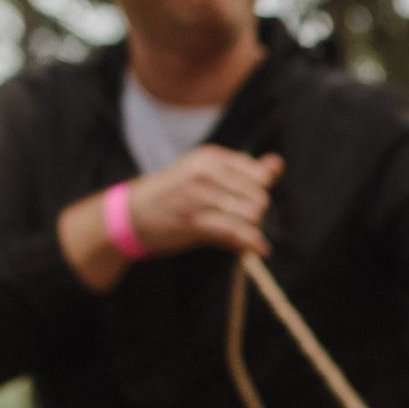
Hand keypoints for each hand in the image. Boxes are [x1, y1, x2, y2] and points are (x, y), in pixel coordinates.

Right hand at [122, 147, 283, 258]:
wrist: (130, 214)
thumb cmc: (173, 193)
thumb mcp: (204, 172)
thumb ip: (244, 170)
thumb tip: (278, 163)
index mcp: (211, 157)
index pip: (260, 175)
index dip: (260, 192)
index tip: (248, 201)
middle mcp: (206, 173)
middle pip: (259, 196)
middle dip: (258, 214)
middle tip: (244, 222)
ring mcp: (199, 197)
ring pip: (251, 215)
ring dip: (253, 229)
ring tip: (245, 235)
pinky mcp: (194, 222)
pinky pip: (235, 233)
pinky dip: (250, 244)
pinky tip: (256, 250)